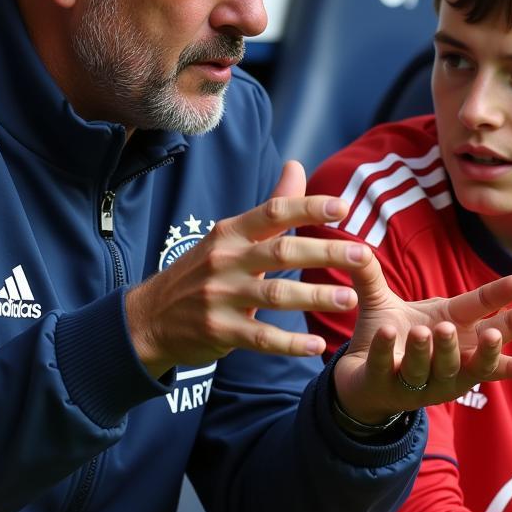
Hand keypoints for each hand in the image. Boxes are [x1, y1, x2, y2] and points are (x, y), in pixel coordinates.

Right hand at [124, 161, 367, 376]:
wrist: (149, 317)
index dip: (308, 208)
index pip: (273, 212)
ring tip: (350, 299)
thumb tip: (296, 166)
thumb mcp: (229, 236)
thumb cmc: (201, 272)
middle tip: (362, 255)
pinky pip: (261, 337)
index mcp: (231, 233)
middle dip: (324, 252)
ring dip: (316, 296)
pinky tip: (317, 346)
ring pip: (276, 295)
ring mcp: (221, 297)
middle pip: (281, 252)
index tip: (343, 209)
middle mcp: (225, 260)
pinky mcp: (220, 331)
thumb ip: (270, 207)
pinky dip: (290, 343)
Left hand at [332, 254, 511, 422]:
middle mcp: (449, 361)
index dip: (503, 301)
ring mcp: (422, 379)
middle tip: (495, 334)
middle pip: (480, 356)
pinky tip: (389, 332)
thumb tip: (358, 245)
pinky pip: (390, 367)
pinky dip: (388, 350)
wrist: (359, 380)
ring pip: (438, 367)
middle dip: (492, 347)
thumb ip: (373, 275)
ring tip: (437, 329)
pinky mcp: (387, 386)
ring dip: (439, 350)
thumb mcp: (383, 302)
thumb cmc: (389, 339)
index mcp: (454, 330)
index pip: (483, 312)